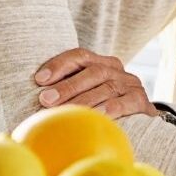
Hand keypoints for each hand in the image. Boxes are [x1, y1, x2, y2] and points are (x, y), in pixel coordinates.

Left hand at [33, 48, 157, 119]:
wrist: (140, 119)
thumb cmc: (102, 106)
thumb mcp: (86, 93)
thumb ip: (66, 93)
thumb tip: (33, 105)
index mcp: (100, 63)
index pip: (79, 56)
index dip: (59, 65)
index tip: (39, 79)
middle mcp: (116, 70)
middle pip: (92, 72)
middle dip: (67, 86)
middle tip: (46, 99)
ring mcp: (130, 84)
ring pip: (106, 88)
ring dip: (84, 100)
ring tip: (67, 112)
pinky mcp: (141, 100)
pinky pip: (126, 102)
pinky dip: (112, 108)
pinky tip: (98, 116)